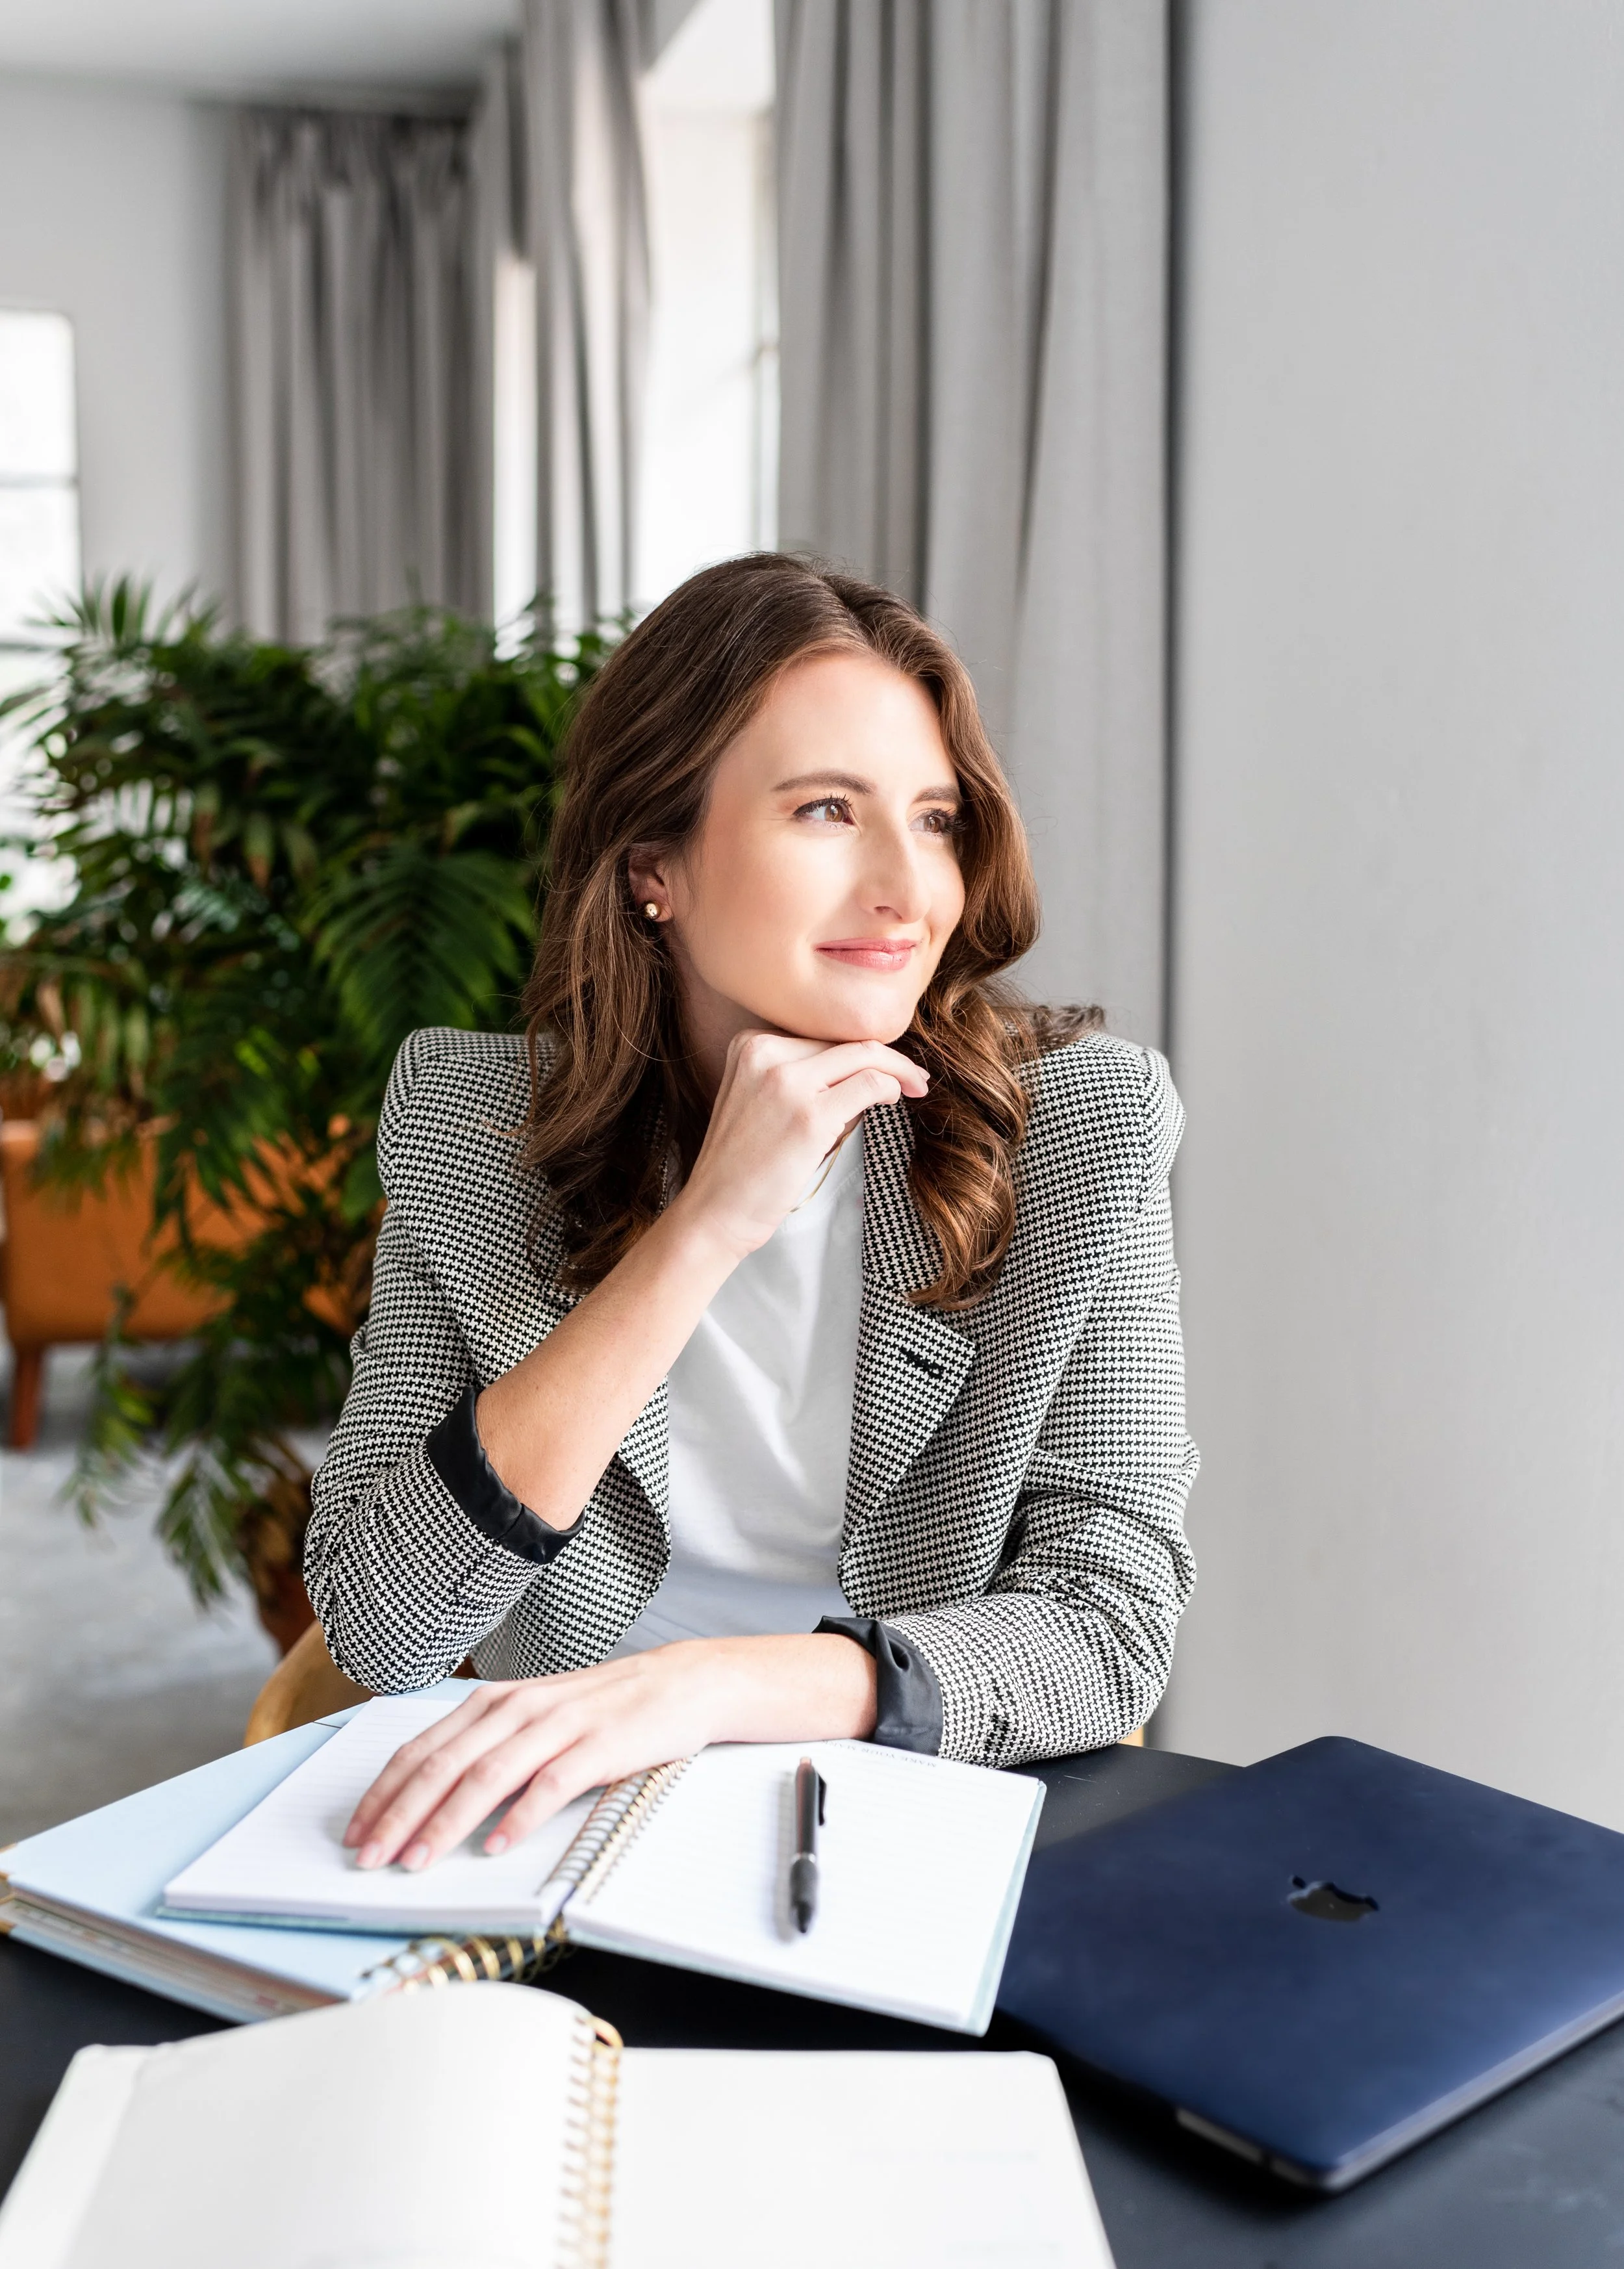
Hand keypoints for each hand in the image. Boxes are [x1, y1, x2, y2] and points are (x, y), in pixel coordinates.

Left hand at [344, 1634, 877, 1870]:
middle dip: (399, 1814)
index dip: (384, 1791)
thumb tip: (429, 1793)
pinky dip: (519, 1816)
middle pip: (443, 1764)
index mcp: (496, 1702)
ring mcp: (559, 1726)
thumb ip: (487, 1746)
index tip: (356, 1830)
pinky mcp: (599, 1746)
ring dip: (444, 1822)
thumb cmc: (604, 1707)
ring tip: (417, 1859)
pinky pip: (551, 1783)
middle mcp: (519, 1709)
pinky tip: (496, 1844)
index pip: (424, 1749)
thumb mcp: (535, 1716)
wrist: (682, 1682)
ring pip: (486, 1776)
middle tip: (369, 1856)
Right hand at [673, 1029, 927, 1260]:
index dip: (860, 1050)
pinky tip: (895, 1100)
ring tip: (916, 1088)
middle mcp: (765, 1053)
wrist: (714, 1211)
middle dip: (888, 1057)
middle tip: (916, 1078)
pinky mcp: (809, 1115)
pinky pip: (870, 1085)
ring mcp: (787, 1082)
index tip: (887, 1065)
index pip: (822, 1035)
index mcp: (750, 1044)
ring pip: (865, 1056)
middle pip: (846, 1041)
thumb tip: (867, 1071)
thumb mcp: (761, 1101)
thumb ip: (803, 1078)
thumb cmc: (743, 1166)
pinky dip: (891, 1088)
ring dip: (899, 1071)